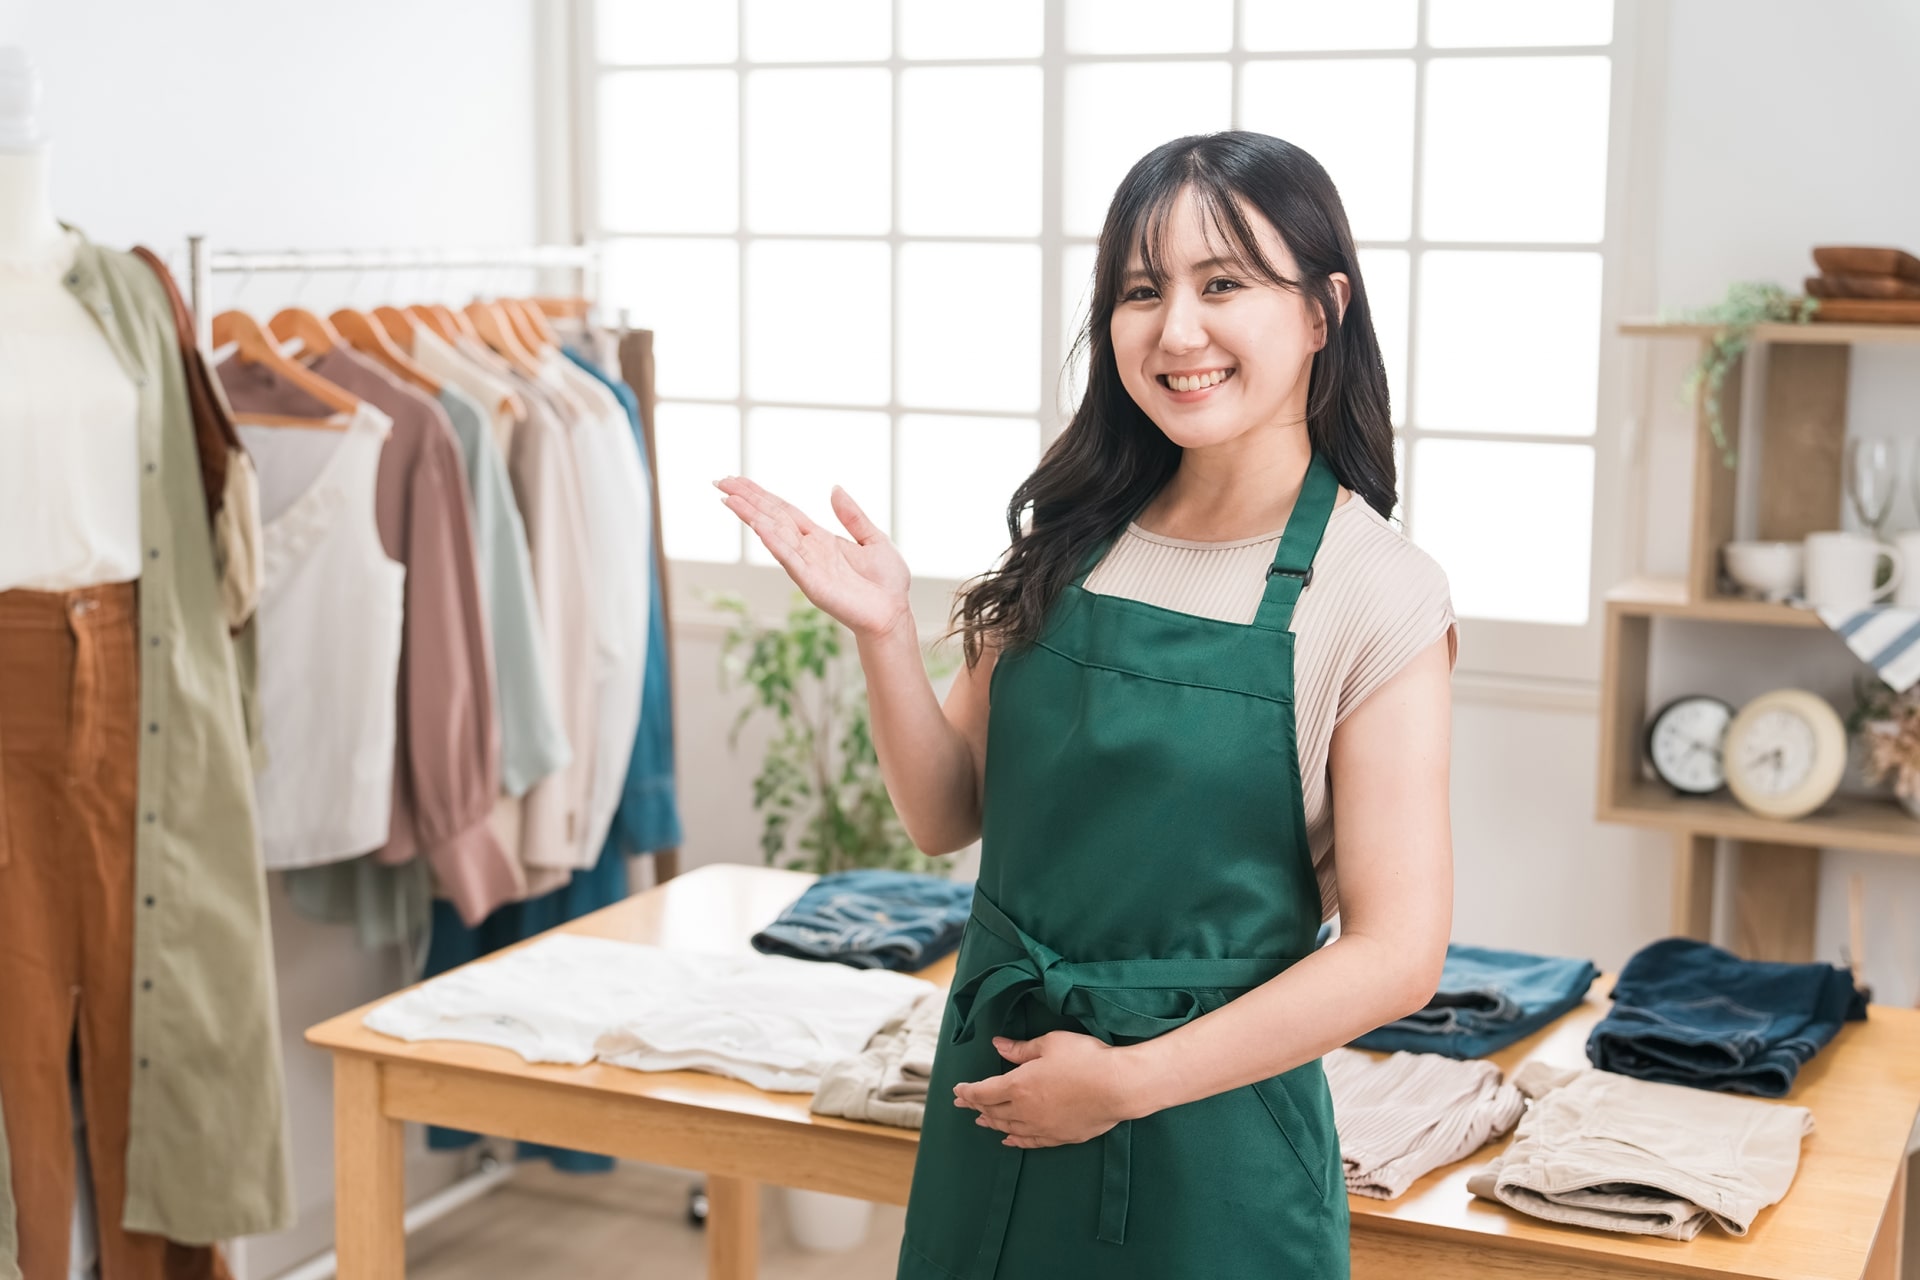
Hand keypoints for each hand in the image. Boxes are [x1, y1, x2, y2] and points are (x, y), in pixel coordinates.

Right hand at [715, 476, 911, 639]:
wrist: (893, 612)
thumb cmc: (886, 582)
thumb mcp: (873, 538)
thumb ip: (852, 516)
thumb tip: (834, 488)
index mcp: (820, 538)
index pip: (784, 510)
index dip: (761, 495)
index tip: (738, 480)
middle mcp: (808, 550)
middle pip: (772, 517)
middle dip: (746, 500)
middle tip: (720, 481)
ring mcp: (807, 565)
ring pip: (774, 534)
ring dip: (751, 516)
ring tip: (729, 498)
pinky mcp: (811, 582)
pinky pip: (789, 558)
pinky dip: (773, 541)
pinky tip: (758, 524)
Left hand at [951, 1032, 1144, 1148]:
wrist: (1118, 1087)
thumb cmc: (1085, 1058)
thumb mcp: (1050, 1044)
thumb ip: (1020, 1049)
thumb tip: (997, 1045)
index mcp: (1018, 1086)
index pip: (983, 1092)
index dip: (968, 1092)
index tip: (957, 1091)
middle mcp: (1025, 1111)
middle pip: (993, 1111)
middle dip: (976, 1107)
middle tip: (964, 1104)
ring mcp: (1042, 1127)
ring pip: (1009, 1128)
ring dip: (993, 1123)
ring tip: (982, 1121)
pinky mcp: (1059, 1137)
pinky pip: (1029, 1141)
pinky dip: (1015, 1141)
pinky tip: (1009, 1140)